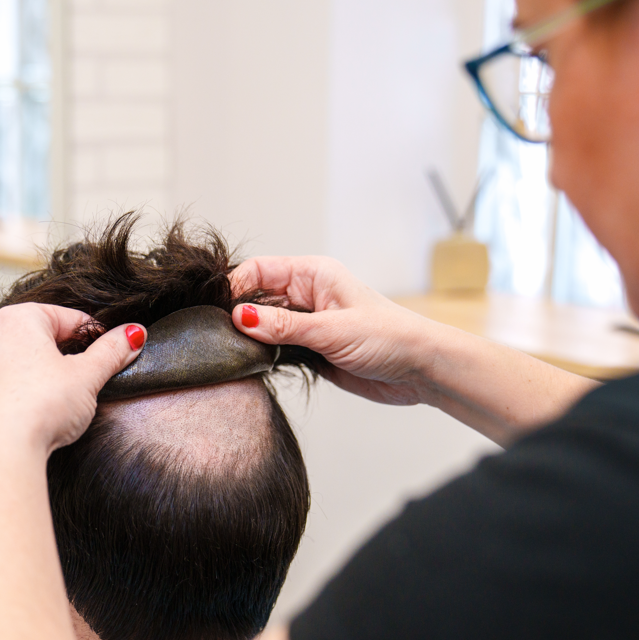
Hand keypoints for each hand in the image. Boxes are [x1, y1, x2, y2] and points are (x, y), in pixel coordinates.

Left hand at [0, 304, 144, 455]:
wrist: (1, 451)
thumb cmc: (41, 407)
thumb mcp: (88, 376)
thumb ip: (112, 351)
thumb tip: (132, 334)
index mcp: (19, 320)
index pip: (68, 318)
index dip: (94, 335)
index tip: (110, 350)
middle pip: (40, 338)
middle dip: (65, 354)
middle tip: (87, 376)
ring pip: (16, 363)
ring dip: (39, 374)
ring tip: (61, 399)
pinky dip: (17, 397)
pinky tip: (32, 415)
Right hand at [230, 256, 443, 406]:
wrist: (420, 369)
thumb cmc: (388, 337)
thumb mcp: (331, 330)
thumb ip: (284, 327)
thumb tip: (239, 318)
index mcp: (312, 274)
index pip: (258, 270)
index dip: (235, 288)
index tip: (219, 312)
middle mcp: (306, 295)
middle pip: (255, 298)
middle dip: (237, 315)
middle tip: (220, 337)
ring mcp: (306, 323)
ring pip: (262, 325)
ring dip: (249, 338)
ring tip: (233, 352)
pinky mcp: (309, 349)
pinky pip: (274, 347)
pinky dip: (261, 355)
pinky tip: (251, 364)